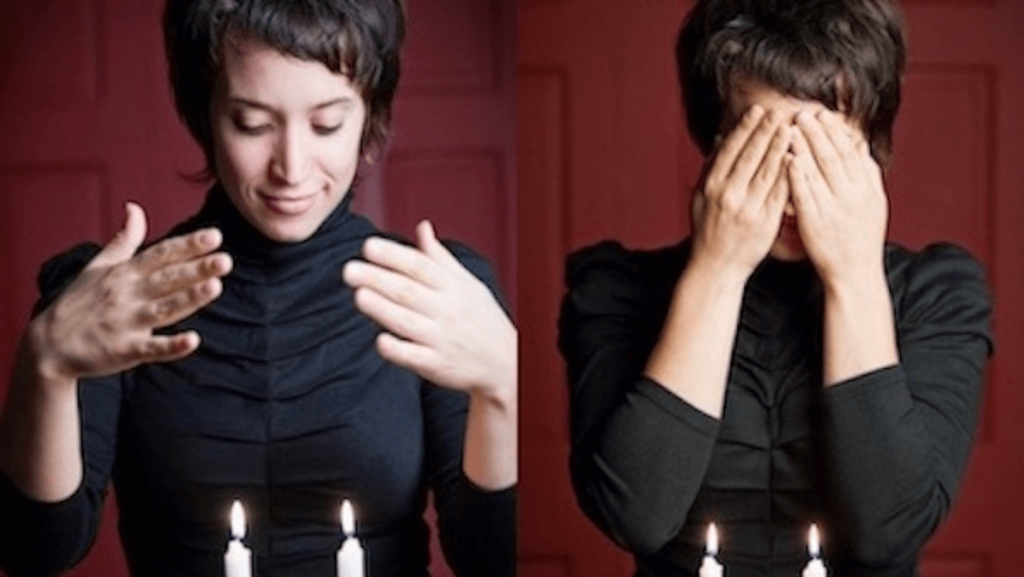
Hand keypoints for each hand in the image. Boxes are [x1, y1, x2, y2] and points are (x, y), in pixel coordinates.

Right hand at [28, 203, 232, 381]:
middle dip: (197, 269)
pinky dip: (172, 346)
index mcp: (125, 273)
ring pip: (165, 309)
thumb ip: (124, 239)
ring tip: (215, 286)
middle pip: (168, 279)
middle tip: (226, 260)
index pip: (162, 255)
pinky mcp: (125, 350)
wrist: (48, 346)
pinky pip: (152, 349)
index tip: (215, 236)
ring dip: (189, 299)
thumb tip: (135, 207)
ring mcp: (127, 323)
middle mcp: (128, 295)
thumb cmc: (79, 303)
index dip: (188, 246)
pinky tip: (194, 340)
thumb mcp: (98, 266)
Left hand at [342, 221, 515, 400]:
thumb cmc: (481, 318)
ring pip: (407, 322)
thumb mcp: (468, 284)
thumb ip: (440, 257)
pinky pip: (413, 357)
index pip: (420, 266)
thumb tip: (422, 227)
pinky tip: (380, 339)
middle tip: (350, 269)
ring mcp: (442, 339)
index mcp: (453, 287)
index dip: (394, 255)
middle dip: (378, 279)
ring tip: (359, 295)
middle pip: (408, 291)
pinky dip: (397, 349)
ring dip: (382, 309)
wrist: (505, 362)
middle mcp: (447, 311)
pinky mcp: (437, 365)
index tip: (368, 246)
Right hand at [692, 105, 792, 278]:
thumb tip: (721, 138)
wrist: (717, 267)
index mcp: (712, 187)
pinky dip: (789, 174)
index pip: (731, 150)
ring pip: (767, 171)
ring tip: (792, 127)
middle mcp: (728, 195)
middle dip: (766, 131)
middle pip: (750, 156)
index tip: (757, 110)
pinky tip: (798, 158)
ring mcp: (747, 209)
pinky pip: (780, 193)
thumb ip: (711, 167)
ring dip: (780, 147)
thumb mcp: (700, 198)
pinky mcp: (765, 222)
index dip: (745, 128)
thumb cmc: (708, 230)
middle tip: (779, 111)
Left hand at [788, 110, 887, 285]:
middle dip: (818, 133)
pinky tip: (786, 159)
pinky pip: (804, 195)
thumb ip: (868, 173)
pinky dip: (796, 175)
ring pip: (817, 172)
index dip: (836, 132)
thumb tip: (862, 145)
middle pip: (833, 157)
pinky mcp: (815, 223)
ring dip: (804, 147)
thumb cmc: (862, 237)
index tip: (823, 114)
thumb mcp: (874, 203)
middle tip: (803, 112)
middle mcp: (851, 196)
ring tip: (791, 127)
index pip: (850, 153)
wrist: (855, 273)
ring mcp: (833, 210)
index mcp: (865, 189)